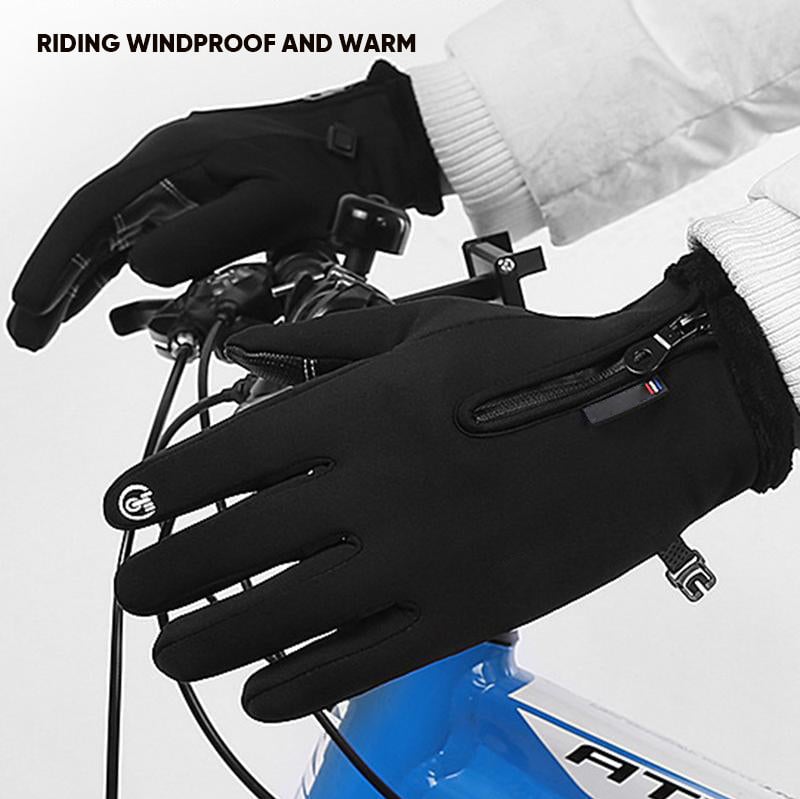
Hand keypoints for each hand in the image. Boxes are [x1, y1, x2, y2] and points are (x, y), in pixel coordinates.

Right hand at [8, 60, 441, 349]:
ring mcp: (183, 180)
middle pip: (93, 224)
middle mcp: (166, 166)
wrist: (363, 150)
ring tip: (49, 323)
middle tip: (26, 333)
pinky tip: (106, 292)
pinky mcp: (202, 196)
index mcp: (174, 161)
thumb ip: (205, 236)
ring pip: (116, 232)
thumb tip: (138, 266)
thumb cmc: (327, 176)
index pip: (95, 213)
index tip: (30, 309)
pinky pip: (148, 234)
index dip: (57, 263)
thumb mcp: (273, 207)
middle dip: (57, 280)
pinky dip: (120, 268)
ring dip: (81, 278)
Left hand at [104, 249, 792, 721]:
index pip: (221, 457)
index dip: (154, 488)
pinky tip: (258, 690)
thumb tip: (257, 345)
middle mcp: (373, 488)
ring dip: (207, 641)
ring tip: (171, 649)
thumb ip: (332, 339)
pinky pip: (359, 664)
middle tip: (131, 590)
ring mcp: (416, 559)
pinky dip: (295, 686)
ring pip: (279, 618)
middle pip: (230, 546)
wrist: (643, 417)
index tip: (123, 508)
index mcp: (358, 410)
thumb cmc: (536, 362)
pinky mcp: (462, 614)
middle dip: (160, 574)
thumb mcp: (428, 329)